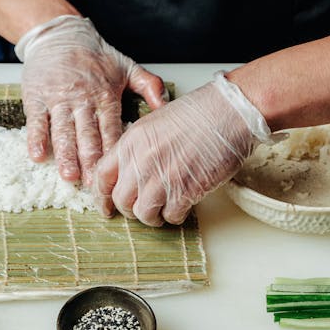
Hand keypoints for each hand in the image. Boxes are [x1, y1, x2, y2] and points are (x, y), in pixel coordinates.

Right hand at [16, 15, 167, 184]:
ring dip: (66, 153)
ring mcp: (58, 98)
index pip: (112, 128)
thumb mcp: (126, 67)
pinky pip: (36, 120)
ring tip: (69, 175)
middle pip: (88, 134)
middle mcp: (82, 98)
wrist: (60, 34)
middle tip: (94, 184)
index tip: (119, 173)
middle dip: (91, 160)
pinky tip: (37, 155)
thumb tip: (167, 106)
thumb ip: (149, 86)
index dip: (114, 152)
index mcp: (106, 95)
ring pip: (63, 130)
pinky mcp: (36, 96)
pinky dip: (36, 138)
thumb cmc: (95, 55)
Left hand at [92, 71, 272, 225]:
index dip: (102, 196)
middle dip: (130, 209)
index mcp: (132, 141)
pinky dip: (176, 216)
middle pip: (121, 200)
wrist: (227, 113)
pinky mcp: (185, 190)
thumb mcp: (154, 123)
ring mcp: (163, 177)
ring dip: (153, 216)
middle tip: (142, 208)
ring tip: (163, 209)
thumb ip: (138, 147)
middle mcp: (142, 160)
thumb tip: (131, 169)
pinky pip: (171, 216)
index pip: (102, 176)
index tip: (107, 207)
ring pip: (143, 213)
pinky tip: (182, 205)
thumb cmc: (198, 114)